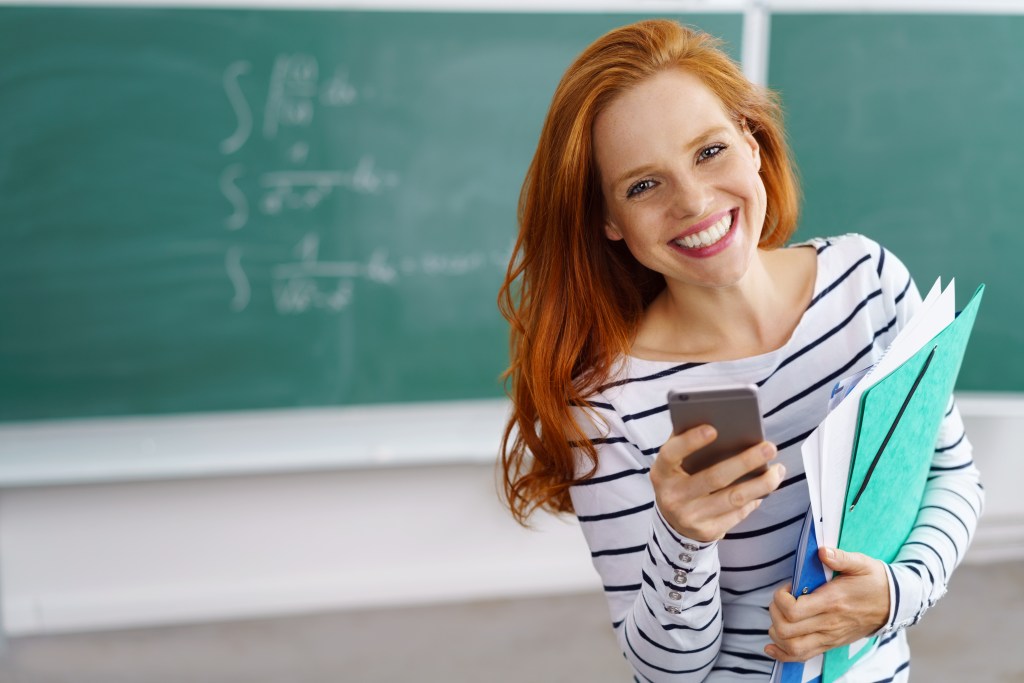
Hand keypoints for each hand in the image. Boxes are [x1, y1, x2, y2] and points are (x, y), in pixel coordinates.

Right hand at [651, 425, 784, 542]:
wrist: (674, 523)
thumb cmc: (680, 480)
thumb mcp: (675, 464)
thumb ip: (687, 442)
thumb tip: (721, 421)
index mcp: (661, 472)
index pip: (672, 454)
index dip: (690, 441)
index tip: (714, 429)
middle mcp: (672, 496)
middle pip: (714, 477)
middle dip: (745, 461)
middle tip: (769, 447)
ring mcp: (689, 517)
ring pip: (733, 498)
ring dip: (761, 484)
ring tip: (778, 469)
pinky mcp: (707, 532)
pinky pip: (738, 514)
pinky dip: (755, 499)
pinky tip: (766, 487)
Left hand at [765, 547, 890, 661]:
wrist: (895, 604)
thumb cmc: (875, 581)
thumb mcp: (861, 564)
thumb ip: (841, 558)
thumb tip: (822, 552)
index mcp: (832, 602)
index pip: (793, 611)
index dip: (780, 599)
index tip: (787, 587)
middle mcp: (829, 624)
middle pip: (787, 631)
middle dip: (774, 613)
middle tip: (781, 600)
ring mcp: (829, 637)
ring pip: (793, 648)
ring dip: (777, 634)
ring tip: (780, 616)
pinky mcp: (830, 644)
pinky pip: (803, 656)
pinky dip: (783, 654)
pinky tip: (772, 647)